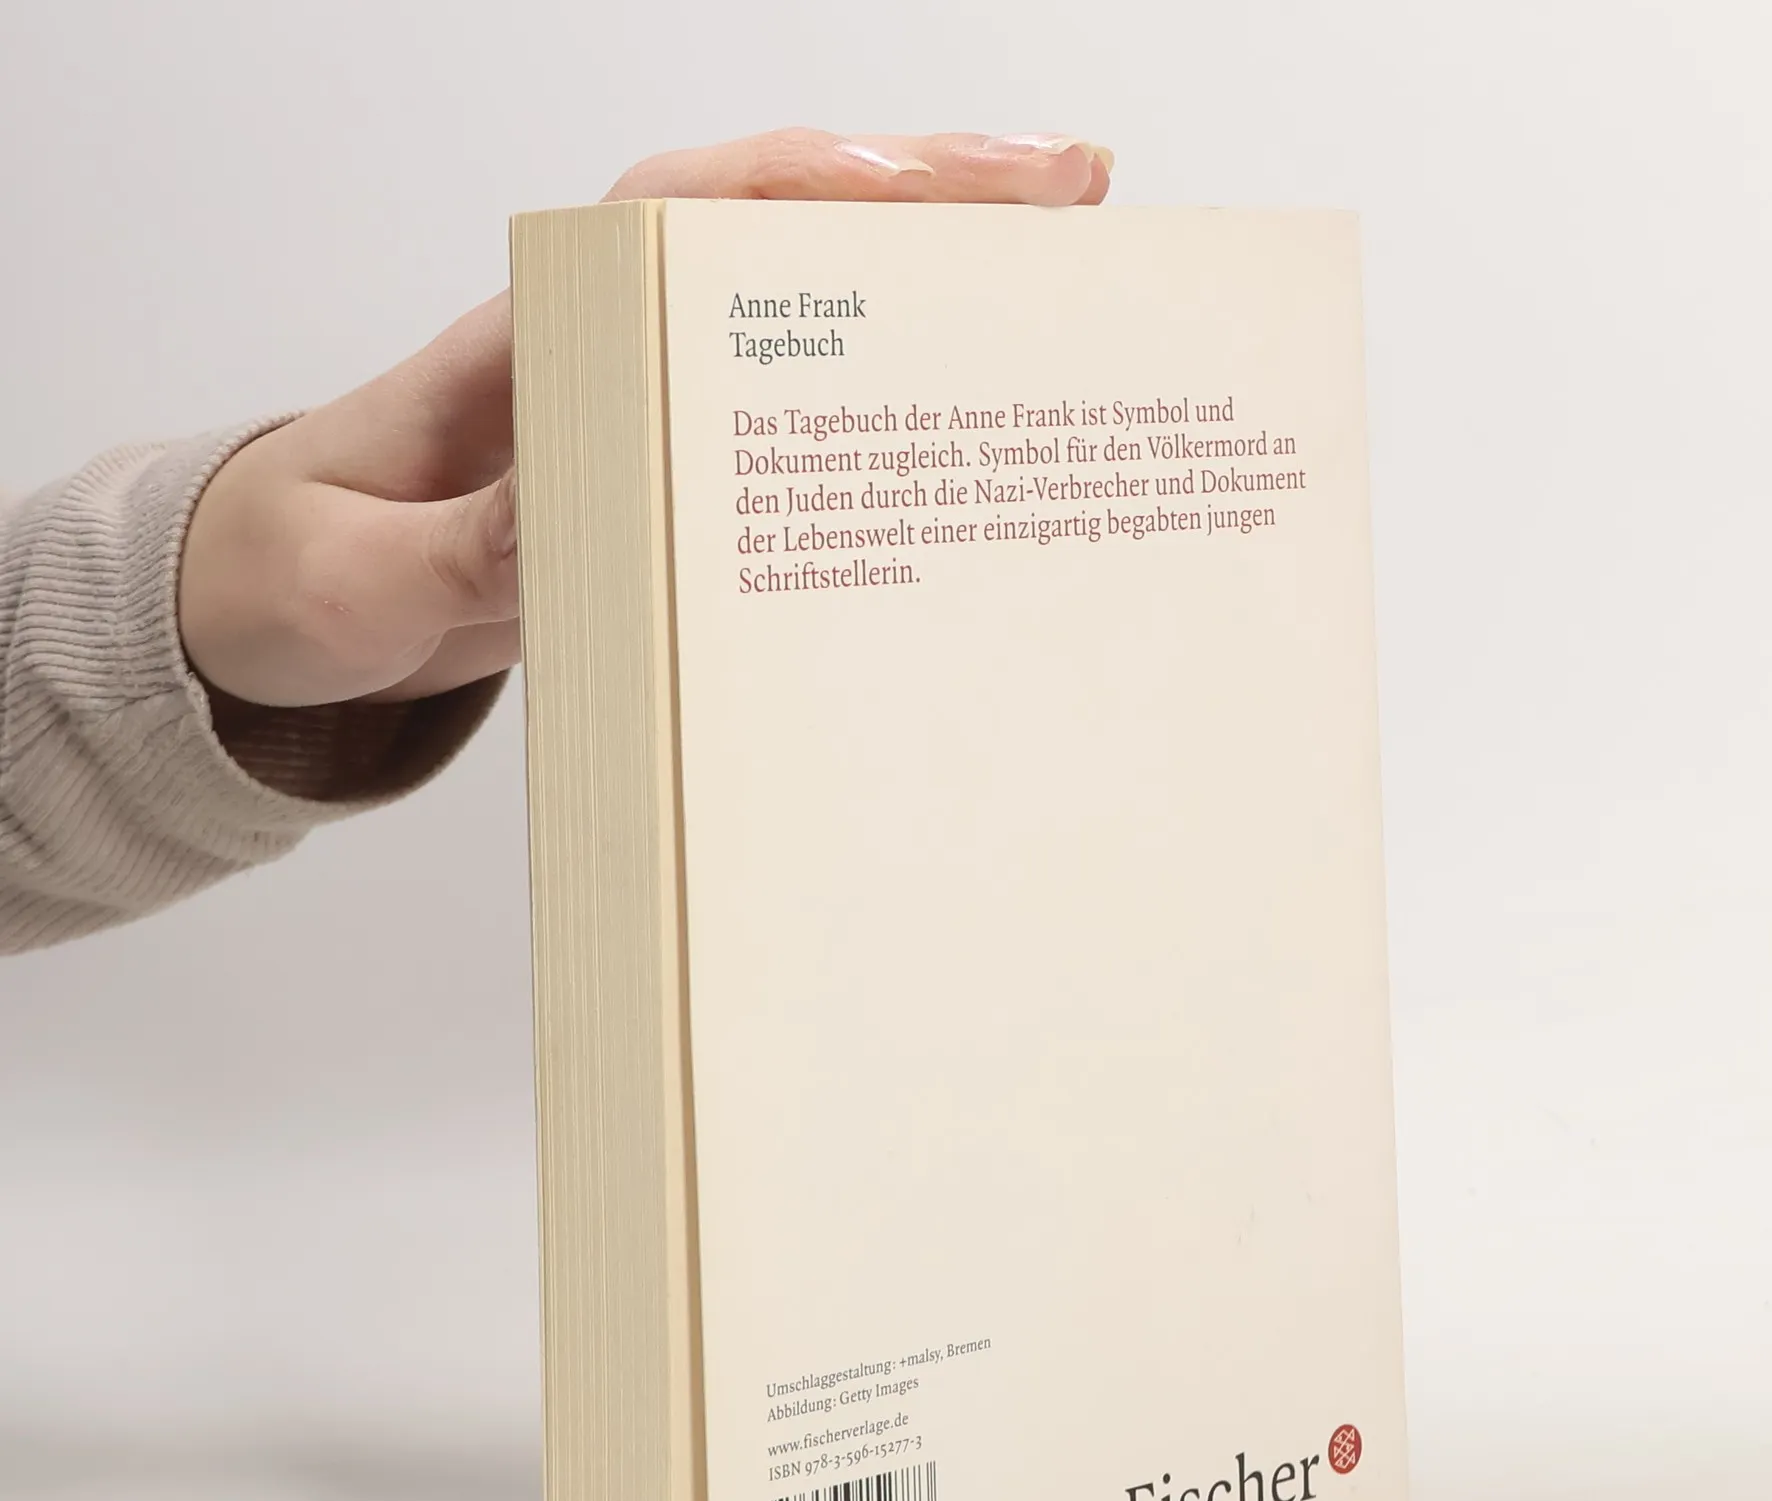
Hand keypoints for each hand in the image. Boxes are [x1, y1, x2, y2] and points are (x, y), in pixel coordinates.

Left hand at [178, 129, 1113, 709]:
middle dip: (922, 202)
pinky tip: (972, 401)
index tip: (907, 191)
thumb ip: (456, 551)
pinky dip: (888, 390)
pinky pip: (794, 409)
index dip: (799, 195)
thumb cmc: (298, 572)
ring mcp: (644, 406)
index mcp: (522, 342)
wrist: (278, 615)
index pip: (676, 223)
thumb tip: (574, 512)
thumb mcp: (354, 578)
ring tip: (1061, 264)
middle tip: (1067, 188)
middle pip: (777, 236)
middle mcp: (600, 350)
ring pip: (804, 308)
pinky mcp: (666, 472)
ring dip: (930, 280)